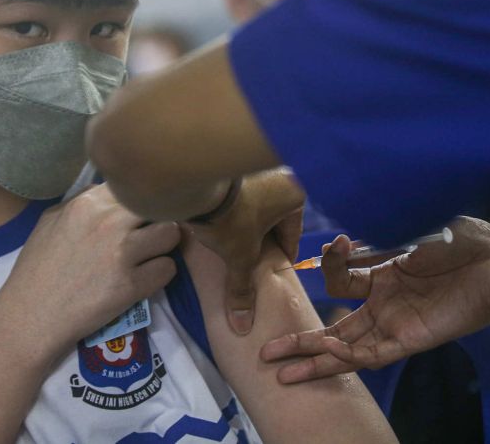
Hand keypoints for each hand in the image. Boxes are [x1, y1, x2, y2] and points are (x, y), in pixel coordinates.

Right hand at [0, 185, 180, 353]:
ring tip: (152, 255)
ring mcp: (122, 254)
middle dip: (158, 218)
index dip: (141, 199)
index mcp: (88, 204)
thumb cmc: (36, 268)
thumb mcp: (50, 220)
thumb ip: (81, 200)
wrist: (31, 316)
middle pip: (159, 205)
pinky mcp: (132, 285)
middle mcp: (109, 223)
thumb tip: (108, 190)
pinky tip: (146, 278)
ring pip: (171, 234)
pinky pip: (168, 269)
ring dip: (165, 245)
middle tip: (151, 233)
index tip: (139, 212)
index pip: (134, 186)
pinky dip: (160, 274)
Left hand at [186, 168, 304, 334]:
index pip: (292, 235)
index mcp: (295, 194)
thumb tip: (243, 326)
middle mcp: (282, 174)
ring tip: (231, 242)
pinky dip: (232, 207)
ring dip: (246, 222)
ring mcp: (256, 166)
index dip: (281, 258)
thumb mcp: (239, 256)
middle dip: (262, 239)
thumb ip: (242, 289)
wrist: (194, 180)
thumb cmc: (230, 218)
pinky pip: (239, 192)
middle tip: (249, 259)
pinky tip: (218, 221)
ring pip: (256, 204)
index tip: (271, 272)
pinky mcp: (233, 163)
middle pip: (274, 218)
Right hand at [260, 217, 489, 382]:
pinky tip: (323, 351)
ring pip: (344, 350)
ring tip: (281, 370)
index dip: (332, 265)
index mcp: (382, 277)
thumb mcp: (408, 231)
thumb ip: (374, 241)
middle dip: (299, 340)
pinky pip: (370, 354)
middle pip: (331, 329)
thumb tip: (343, 240)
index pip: (341, 283)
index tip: (339, 245)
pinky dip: (345, 355)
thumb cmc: (460, 240)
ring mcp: (394, 326)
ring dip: (313, 359)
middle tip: (266, 350)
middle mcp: (383, 306)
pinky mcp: (409, 341)